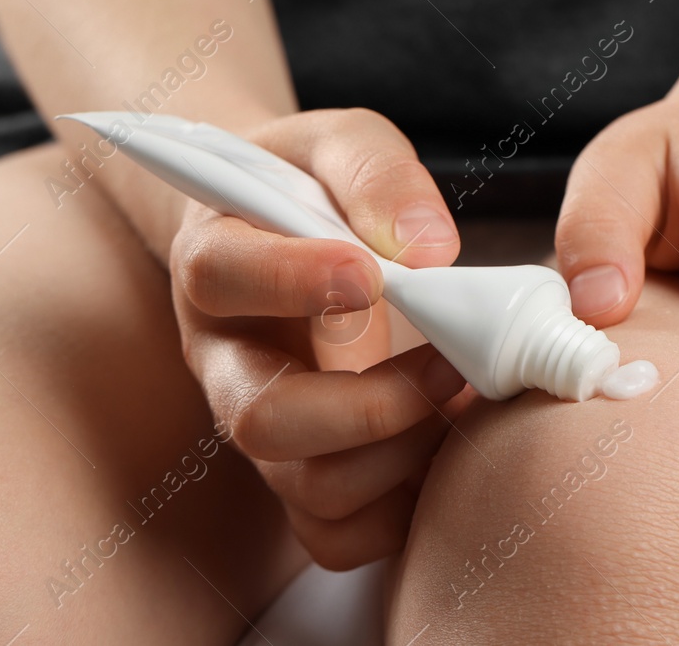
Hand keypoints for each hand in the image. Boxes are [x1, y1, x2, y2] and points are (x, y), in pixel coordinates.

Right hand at [168, 108, 472, 569]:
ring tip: (462, 395)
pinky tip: (449, 446)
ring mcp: (264, 428)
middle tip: (445, 363)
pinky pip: (338, 536)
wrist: (295, 227)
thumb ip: (376, 174)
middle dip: (362, 405)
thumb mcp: (342, 142)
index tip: (370, 274)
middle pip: (258, 418)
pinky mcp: (306, 475)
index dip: (292, 280)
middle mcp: (226, 361)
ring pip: (304, 486)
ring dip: (398, 454)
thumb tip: (428, 248)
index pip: (222, 276)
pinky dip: (403, 509)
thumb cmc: (317, 183)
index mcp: (216, 261)